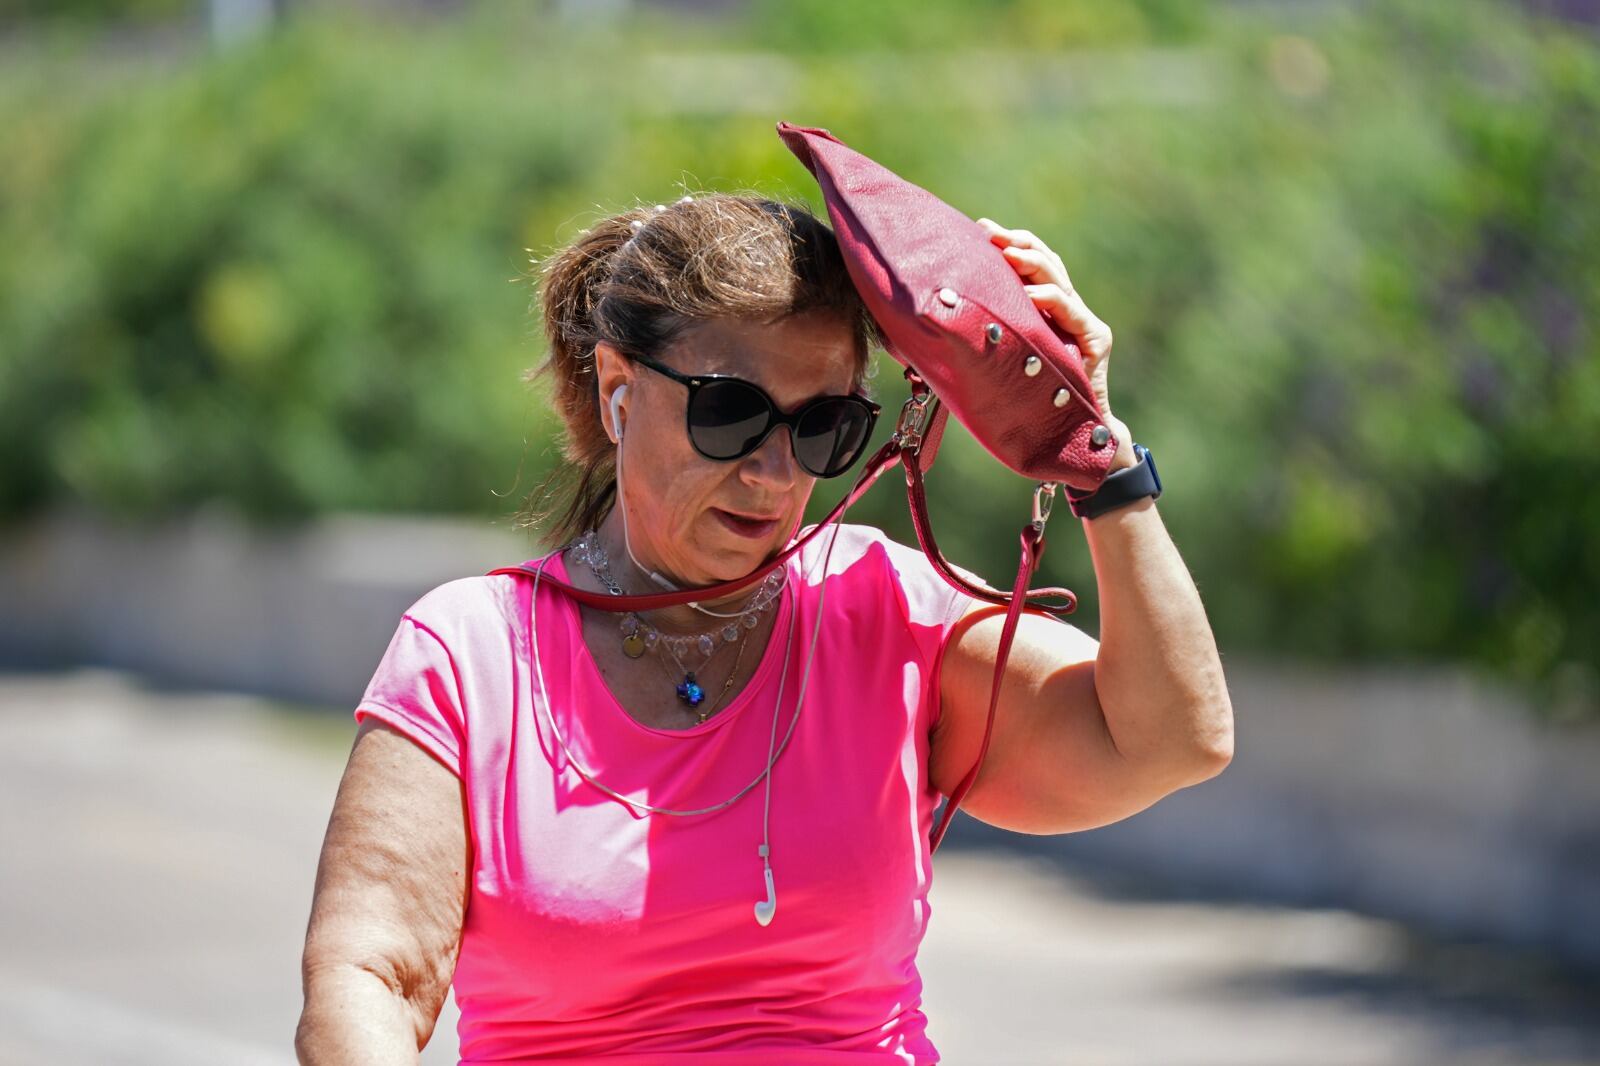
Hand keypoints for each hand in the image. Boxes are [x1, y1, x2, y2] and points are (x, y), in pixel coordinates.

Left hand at [978, 218, 1136, 470]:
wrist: (1071, 437)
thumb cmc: (1029, 404)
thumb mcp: (999, 363)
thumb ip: (983, 339)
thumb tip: (933, 322)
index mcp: (1044, 312)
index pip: (1029, 266)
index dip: (1007, 244)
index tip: (978, 229)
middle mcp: (1066, 311)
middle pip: (1045, 262)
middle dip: (1015, 243)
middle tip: (987, 231)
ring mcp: (1083, 323)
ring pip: (1058, 279)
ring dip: (1031, 261)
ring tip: (1006, 252)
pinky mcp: (1095, 339)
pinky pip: (1072, 312)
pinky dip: (1050, 300)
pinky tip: (1029, 294)